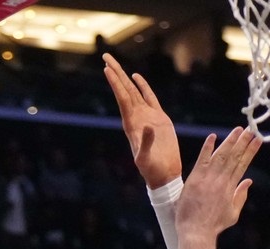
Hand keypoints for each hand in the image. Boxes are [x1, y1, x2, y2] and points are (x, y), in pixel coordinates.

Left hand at [103, 54, 180, 188]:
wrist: (164, 173)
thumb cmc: (152, 169)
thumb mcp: (146, 157)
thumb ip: (146, 142)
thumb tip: (148, 125)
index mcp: (131, 124)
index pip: (122, 98)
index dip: (115, 83)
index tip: (107, 69)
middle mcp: (136, 117)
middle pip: (124, 89)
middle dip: (115, 72)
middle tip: (105, 56)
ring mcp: (147, 116)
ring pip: (134, 91)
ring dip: (125, 77)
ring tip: (114, 64)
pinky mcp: (159, 118)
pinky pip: (149, 97)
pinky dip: (143, 86)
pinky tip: (137, 77)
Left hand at [177, 128, 261, 240]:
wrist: (196, 232)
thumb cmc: (213, 226)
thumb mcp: (233, 214)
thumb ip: (241, 196)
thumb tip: (249, 181)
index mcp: (231, 188)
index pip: (242, 164)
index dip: (251, 151)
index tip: (258, 140)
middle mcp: (222, 181)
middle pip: (235, 157)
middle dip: (244, 142)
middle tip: (252, 130)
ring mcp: (208, 179)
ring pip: (222, 155)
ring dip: (231, 141)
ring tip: (239, 130)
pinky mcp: (195, 179)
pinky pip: (202, 159)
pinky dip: (208, 148)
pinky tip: (213, 136)